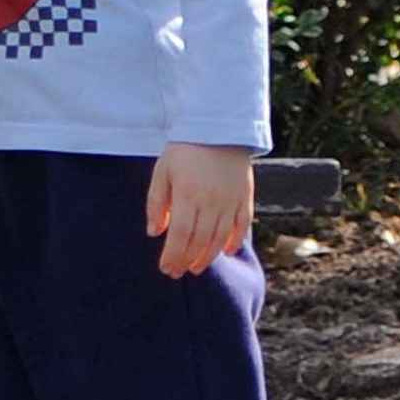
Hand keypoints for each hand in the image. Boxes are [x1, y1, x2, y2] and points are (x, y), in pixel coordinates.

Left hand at [143, 142, 254, 278]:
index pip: (179, 235)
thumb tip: (154, 233)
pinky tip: (226, 252)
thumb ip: (156, 203)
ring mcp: (230, 200)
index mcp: (187, 194)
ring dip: (207, 257)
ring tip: (196, 267)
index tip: (166, 268)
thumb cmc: (184, 151)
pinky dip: (234, 241)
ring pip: (220, 238)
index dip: (172, 255)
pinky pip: (242, 226)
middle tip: (177, 272)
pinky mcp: (245, 197)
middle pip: (199, 241)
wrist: (218, 128)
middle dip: (186, 261)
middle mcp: (211, 201)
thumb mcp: (162, 172)